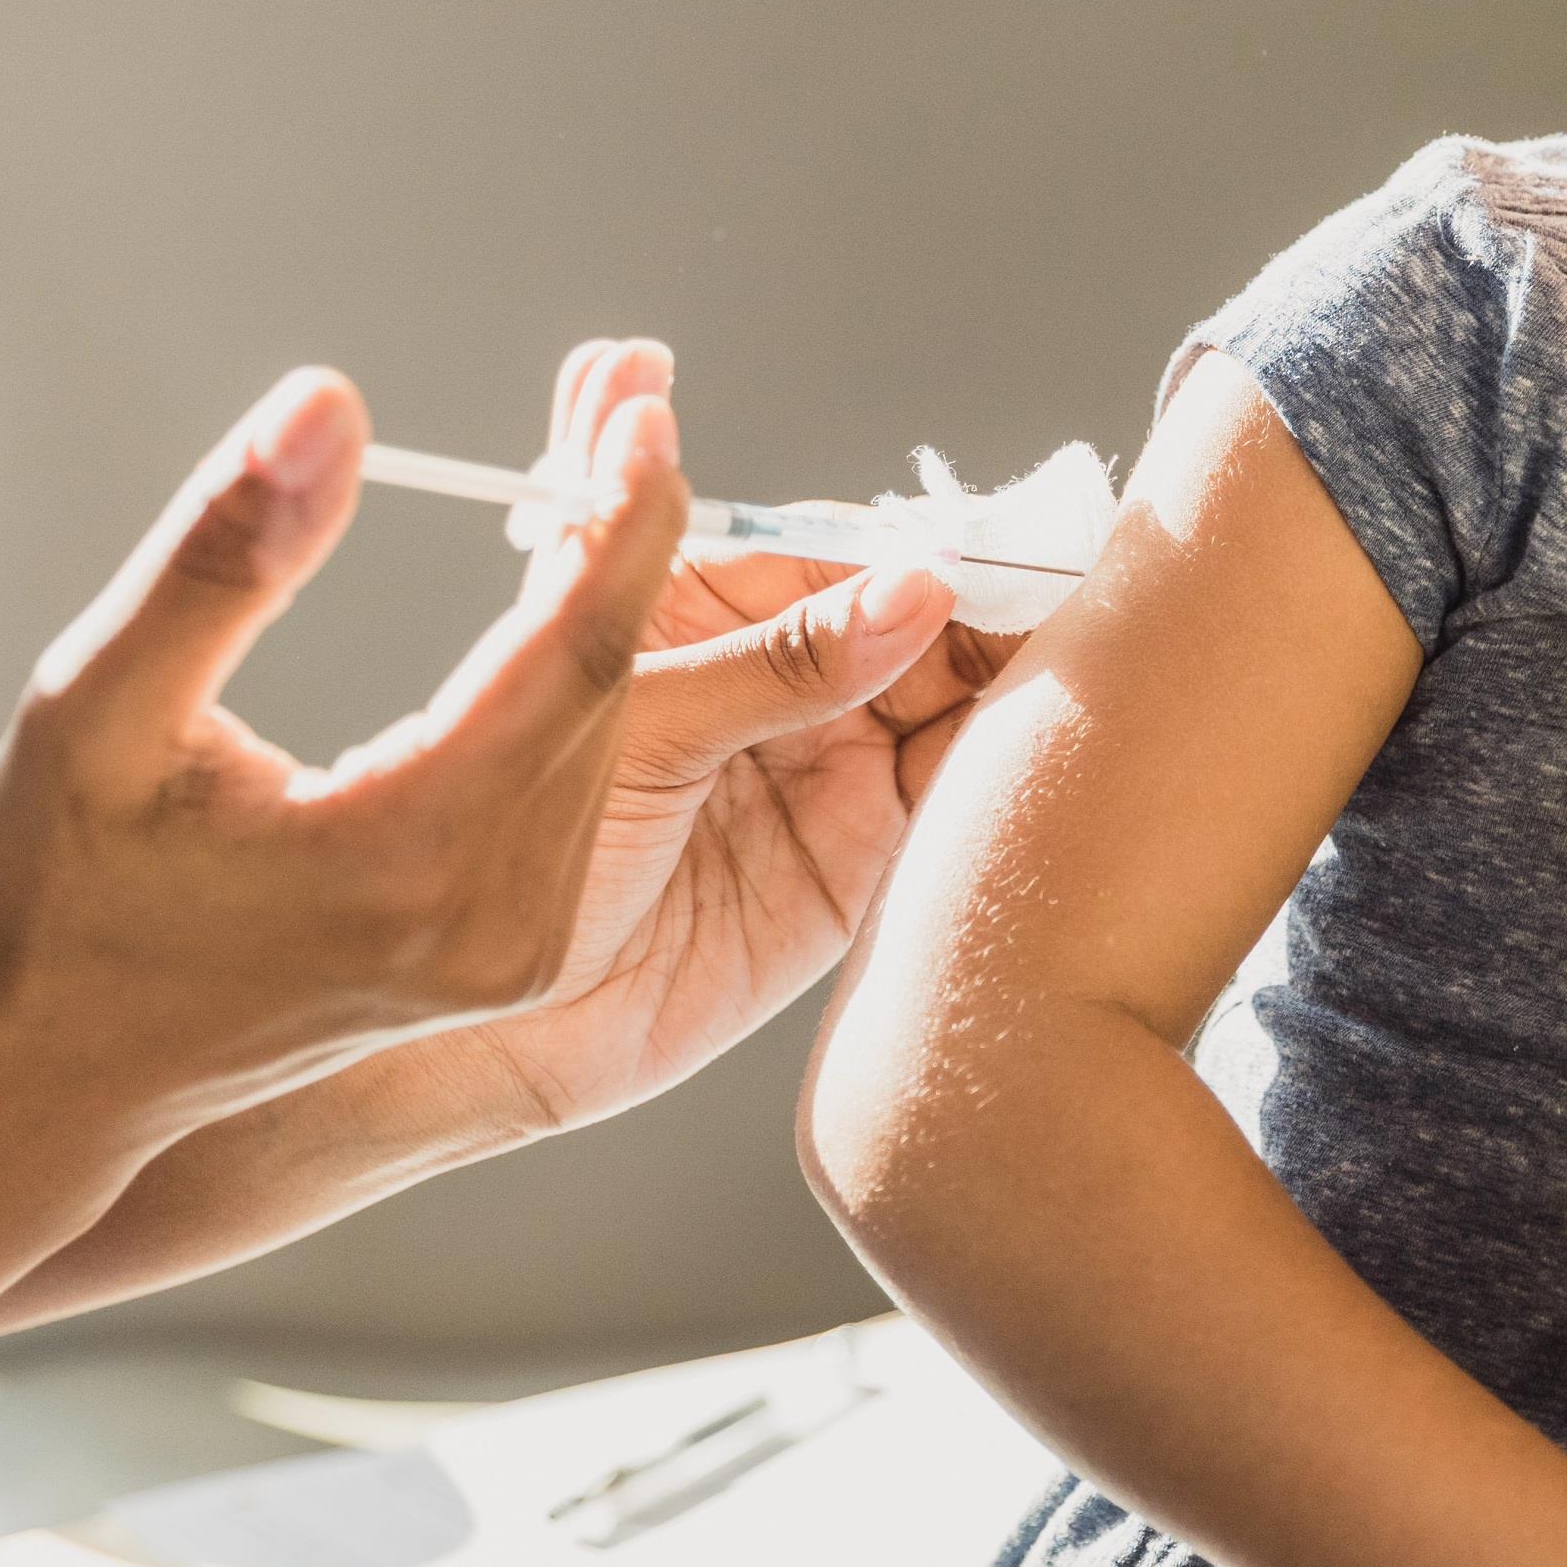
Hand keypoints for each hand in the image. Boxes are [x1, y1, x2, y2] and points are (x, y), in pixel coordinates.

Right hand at [0, 360, 689, 1142]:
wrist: (55, 1063)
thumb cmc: (55, 889)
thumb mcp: (100, 702)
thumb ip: (222, 555)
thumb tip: (328, 406)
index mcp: (404, 857)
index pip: (568, 658)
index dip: (619, 523)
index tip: (646, 413)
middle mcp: (494, 919)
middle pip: (607, 688)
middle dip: (629, 531)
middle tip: (635, 399)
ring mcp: (516, 948)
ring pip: (604, 733)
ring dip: (609, 594)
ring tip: (604, 460)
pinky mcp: (514, 951)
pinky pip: (576, 781)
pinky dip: (577, 672)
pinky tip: (561, 579)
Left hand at [468, 341, 1023, 1129]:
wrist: (485, 1022)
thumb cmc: (509, 845)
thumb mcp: (646, 720)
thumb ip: (783, 656)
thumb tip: (917, 586)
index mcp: (706, 610)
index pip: (841, 553)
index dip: (924, 548)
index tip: (1007, 544)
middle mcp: (775, 681)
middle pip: (916, 622)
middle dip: (989, 610)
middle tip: (1072, 606)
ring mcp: (824, 768)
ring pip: (948, 704)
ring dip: (1012, 685)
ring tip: (1081, 669)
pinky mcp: (858, 863)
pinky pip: (950, 801)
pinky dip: (1003, 775)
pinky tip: (1052, 751)